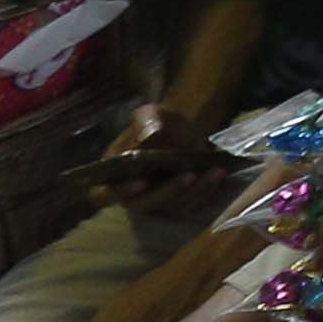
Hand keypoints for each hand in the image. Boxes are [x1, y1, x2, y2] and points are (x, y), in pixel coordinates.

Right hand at [83, 107, 239, 213]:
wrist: (184, 129)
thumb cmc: (159, 123)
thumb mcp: (150, 115)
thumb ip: (146, 121)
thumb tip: (148, 135)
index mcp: (113, 174)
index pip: (104, 193)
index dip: (119, 192)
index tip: (141, 182)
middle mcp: (132, 193)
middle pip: (143, 205)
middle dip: (167, 192)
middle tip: (188, 176)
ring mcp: (156, 200)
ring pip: (172, 207)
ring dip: (194, 192)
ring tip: (213, 172)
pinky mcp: (177, 202)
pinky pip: (190, 205)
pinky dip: (206, 192)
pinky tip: (218, 174)